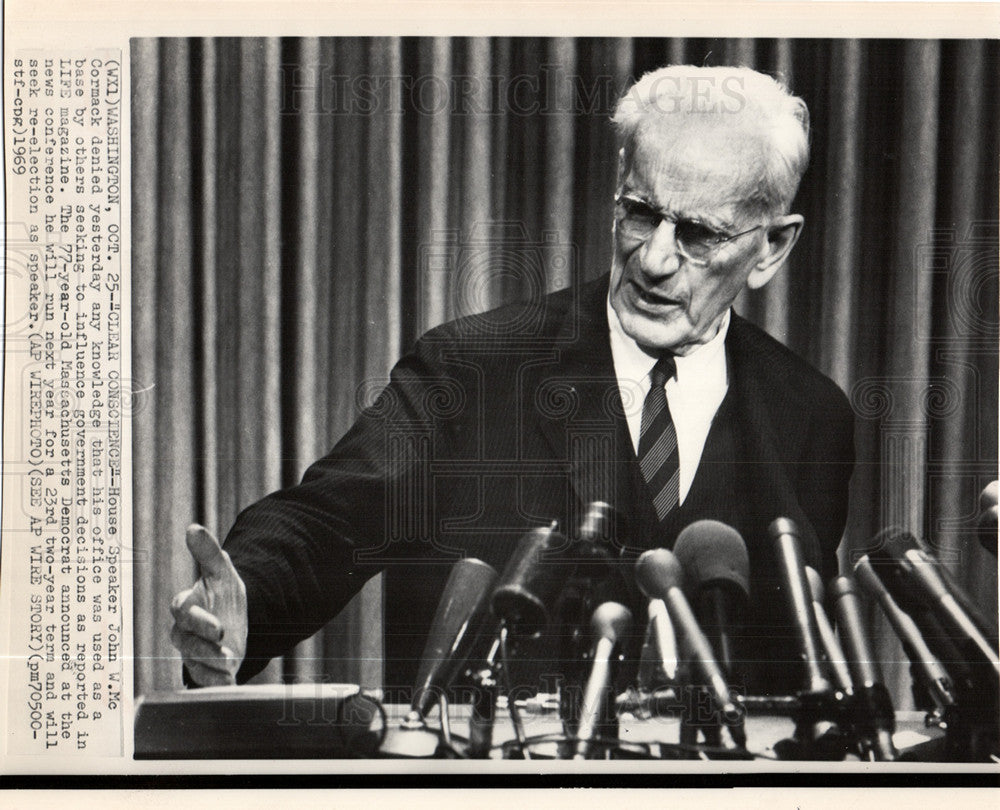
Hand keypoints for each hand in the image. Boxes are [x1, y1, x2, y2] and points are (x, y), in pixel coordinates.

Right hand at [169, 524, 247, 685]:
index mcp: (186, 605)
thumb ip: (208, 552)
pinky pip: (203, 679)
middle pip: (185, 638)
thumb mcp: (222, 572)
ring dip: (210, 663)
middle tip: (222, 640)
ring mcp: (193, 651)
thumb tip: (194, 528)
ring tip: (229, 662)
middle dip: (203, 642)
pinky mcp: (204, 669)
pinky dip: (214, 680)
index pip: (183, 612)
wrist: (238, 618)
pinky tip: (228, 680)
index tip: (219, 627)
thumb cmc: (223, 593)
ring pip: (193, 660)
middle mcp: (184, 631)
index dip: (198, 619)